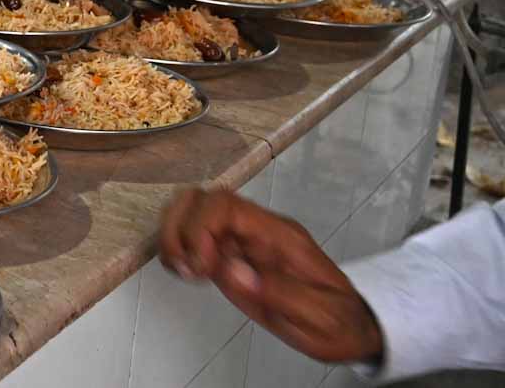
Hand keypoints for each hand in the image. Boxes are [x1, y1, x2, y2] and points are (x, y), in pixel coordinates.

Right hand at [158, 188, 383, 363]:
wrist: (353, 328)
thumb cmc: (340, 323)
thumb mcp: (321, 317)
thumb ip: (279, 292)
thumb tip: (230, 270)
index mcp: (279, 236)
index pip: (227, 206)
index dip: (201, 228)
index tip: (203, 268)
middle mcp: (256, 230)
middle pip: (202, 199)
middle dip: (180, 230)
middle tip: (188, 270)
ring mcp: (241, 240)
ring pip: (192, 210)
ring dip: (174, 236)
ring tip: (184, 272)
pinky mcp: (230, 254)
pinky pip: (194, 234)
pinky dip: (179, 249)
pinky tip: (188, 274)